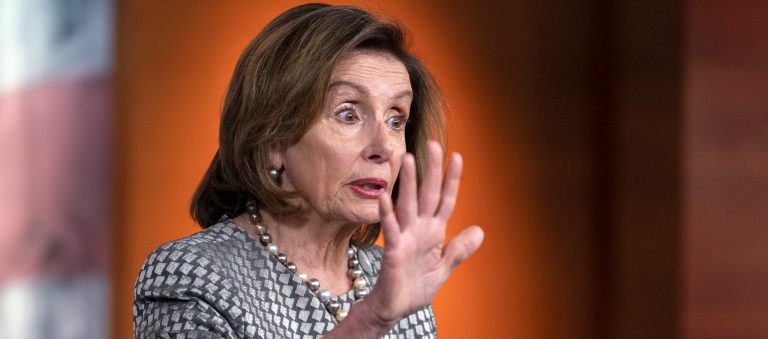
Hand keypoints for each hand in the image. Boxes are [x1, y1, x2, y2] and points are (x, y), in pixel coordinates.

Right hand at [369, 140, 484, 325]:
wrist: (395, 308)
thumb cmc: (414, 287)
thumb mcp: (443, 268)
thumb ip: (459, 250)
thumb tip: (480, 231)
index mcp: (433, 232)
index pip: (445, 200)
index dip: (452, 180)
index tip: (457, 157)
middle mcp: (419, 229)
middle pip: (427, 194)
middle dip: (431, 171)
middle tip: (432, 145)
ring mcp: (406, 237)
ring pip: (407, 205)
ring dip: (408, 183)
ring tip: (408, 160)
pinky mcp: (394, 251)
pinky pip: (391, 230)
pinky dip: (387, 214)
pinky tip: (384, 197)